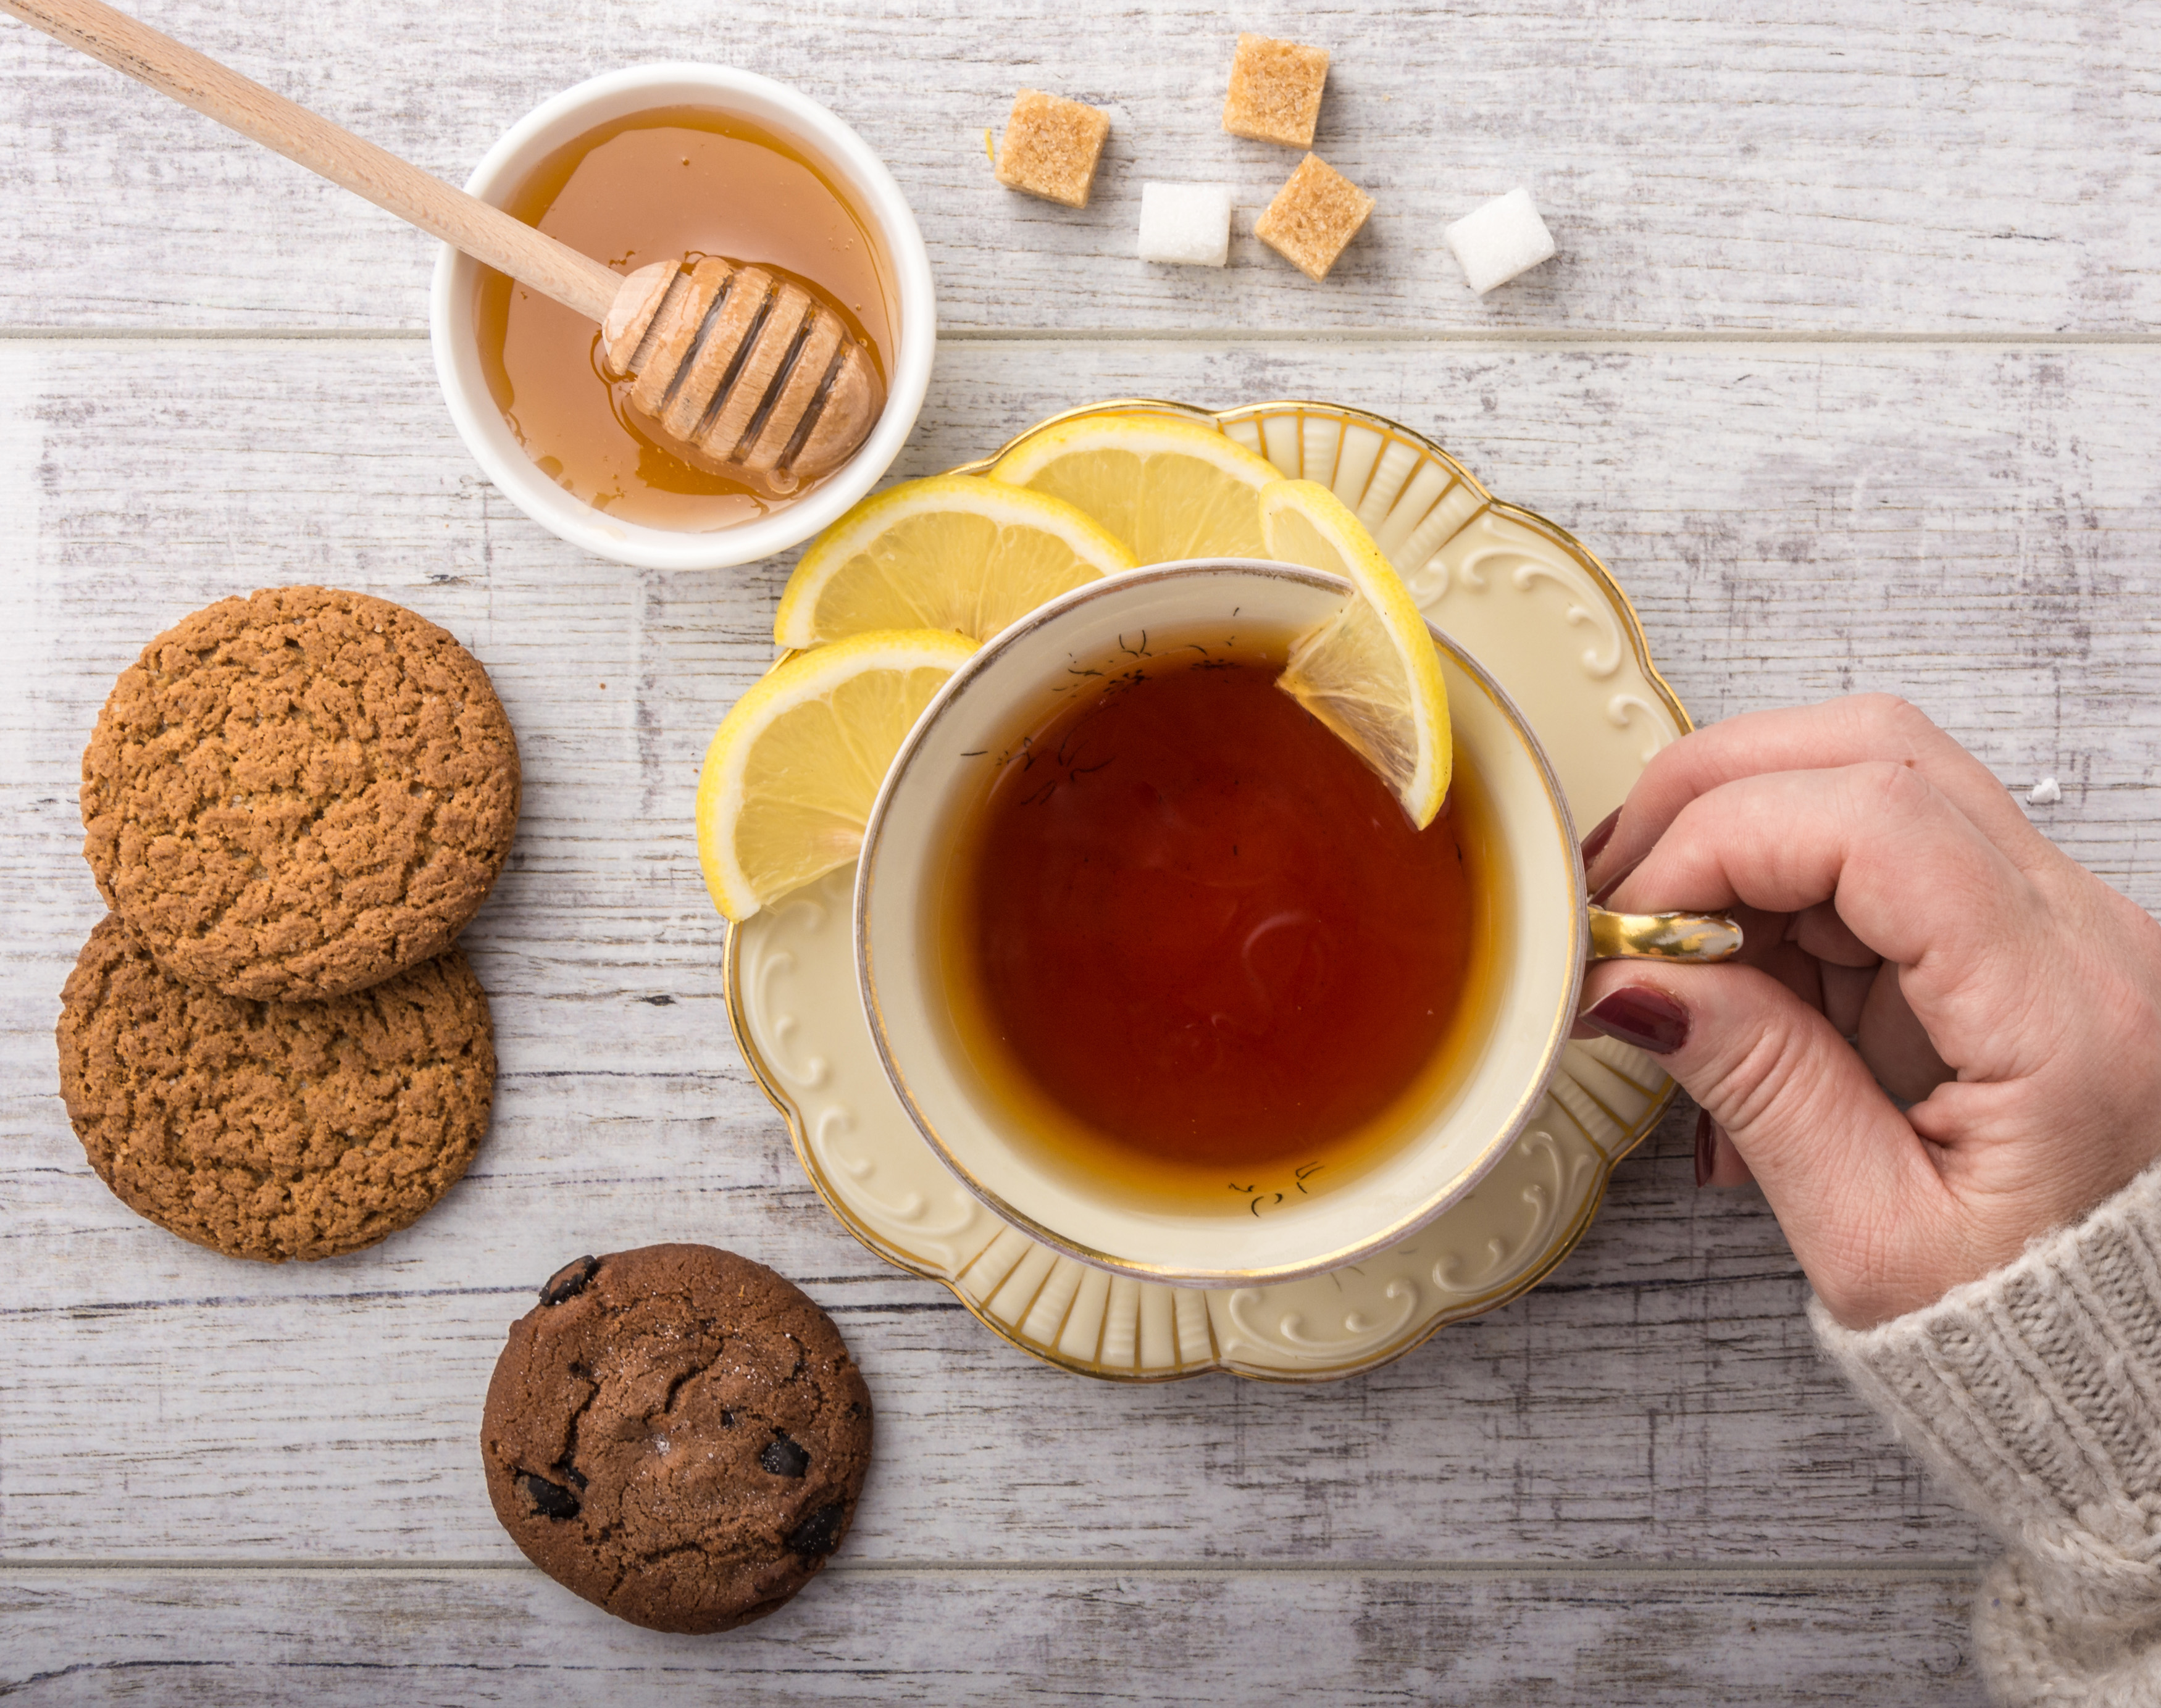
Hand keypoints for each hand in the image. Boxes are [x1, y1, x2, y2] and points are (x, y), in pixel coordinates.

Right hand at [1576, 695, 2160, 1328]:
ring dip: (1738, 841)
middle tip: (1617, 895)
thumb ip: (1758, 1088)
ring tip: (1669, 953)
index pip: (1873, 819)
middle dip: (1710, 797)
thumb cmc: (2031, 1321)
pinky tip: (1734, 985)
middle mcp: (2084, 933)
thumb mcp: (1876, 1238)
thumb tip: (1632, 979)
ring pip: (1871, 777)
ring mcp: (2059, 917)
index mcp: (2063, 1013)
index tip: (1628, 923)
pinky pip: (1879, 850)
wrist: (2133, 1343)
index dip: (1717, 840)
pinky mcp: (2019, 930)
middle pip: (1874, 750)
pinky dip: (1776, 894)